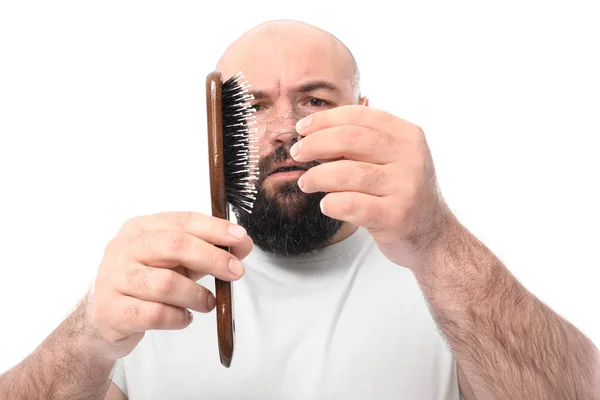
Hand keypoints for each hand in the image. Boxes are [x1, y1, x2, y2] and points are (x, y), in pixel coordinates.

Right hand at [84, 212, 251, 359]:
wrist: (102, 319)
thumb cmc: (145, 283)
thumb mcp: (174, 261)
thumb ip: (205, 251)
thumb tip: (243, 245)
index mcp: (140, 228)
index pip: (182, 221)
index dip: (215, 228)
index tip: (241, 238)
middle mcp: (123, 248)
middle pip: (175, 245)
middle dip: (212, 258)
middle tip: (235, 273)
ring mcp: (114, 279)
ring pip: (166, 283)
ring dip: (197, 295)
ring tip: (208, 303)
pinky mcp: (112, 311)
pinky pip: (155, 314)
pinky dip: (178, 317)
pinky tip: (184, 317)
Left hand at [291, 105, 452, 269]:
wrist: (432, 235)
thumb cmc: (401, 193)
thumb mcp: (393, 159)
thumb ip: (362, 144)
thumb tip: (313, 133)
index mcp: (408, 135)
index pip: (359, 117)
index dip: (325, 120)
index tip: (302, 128)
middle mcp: (411, 157)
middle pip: (350, 139)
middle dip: (315, 144)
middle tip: (297, 153)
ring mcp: (406, 187)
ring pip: (347, 173)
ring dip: (318, 176)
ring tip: (306, 183)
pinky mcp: (397, 216)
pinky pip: (352, 204)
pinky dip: (332, 203)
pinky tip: (326, 205)